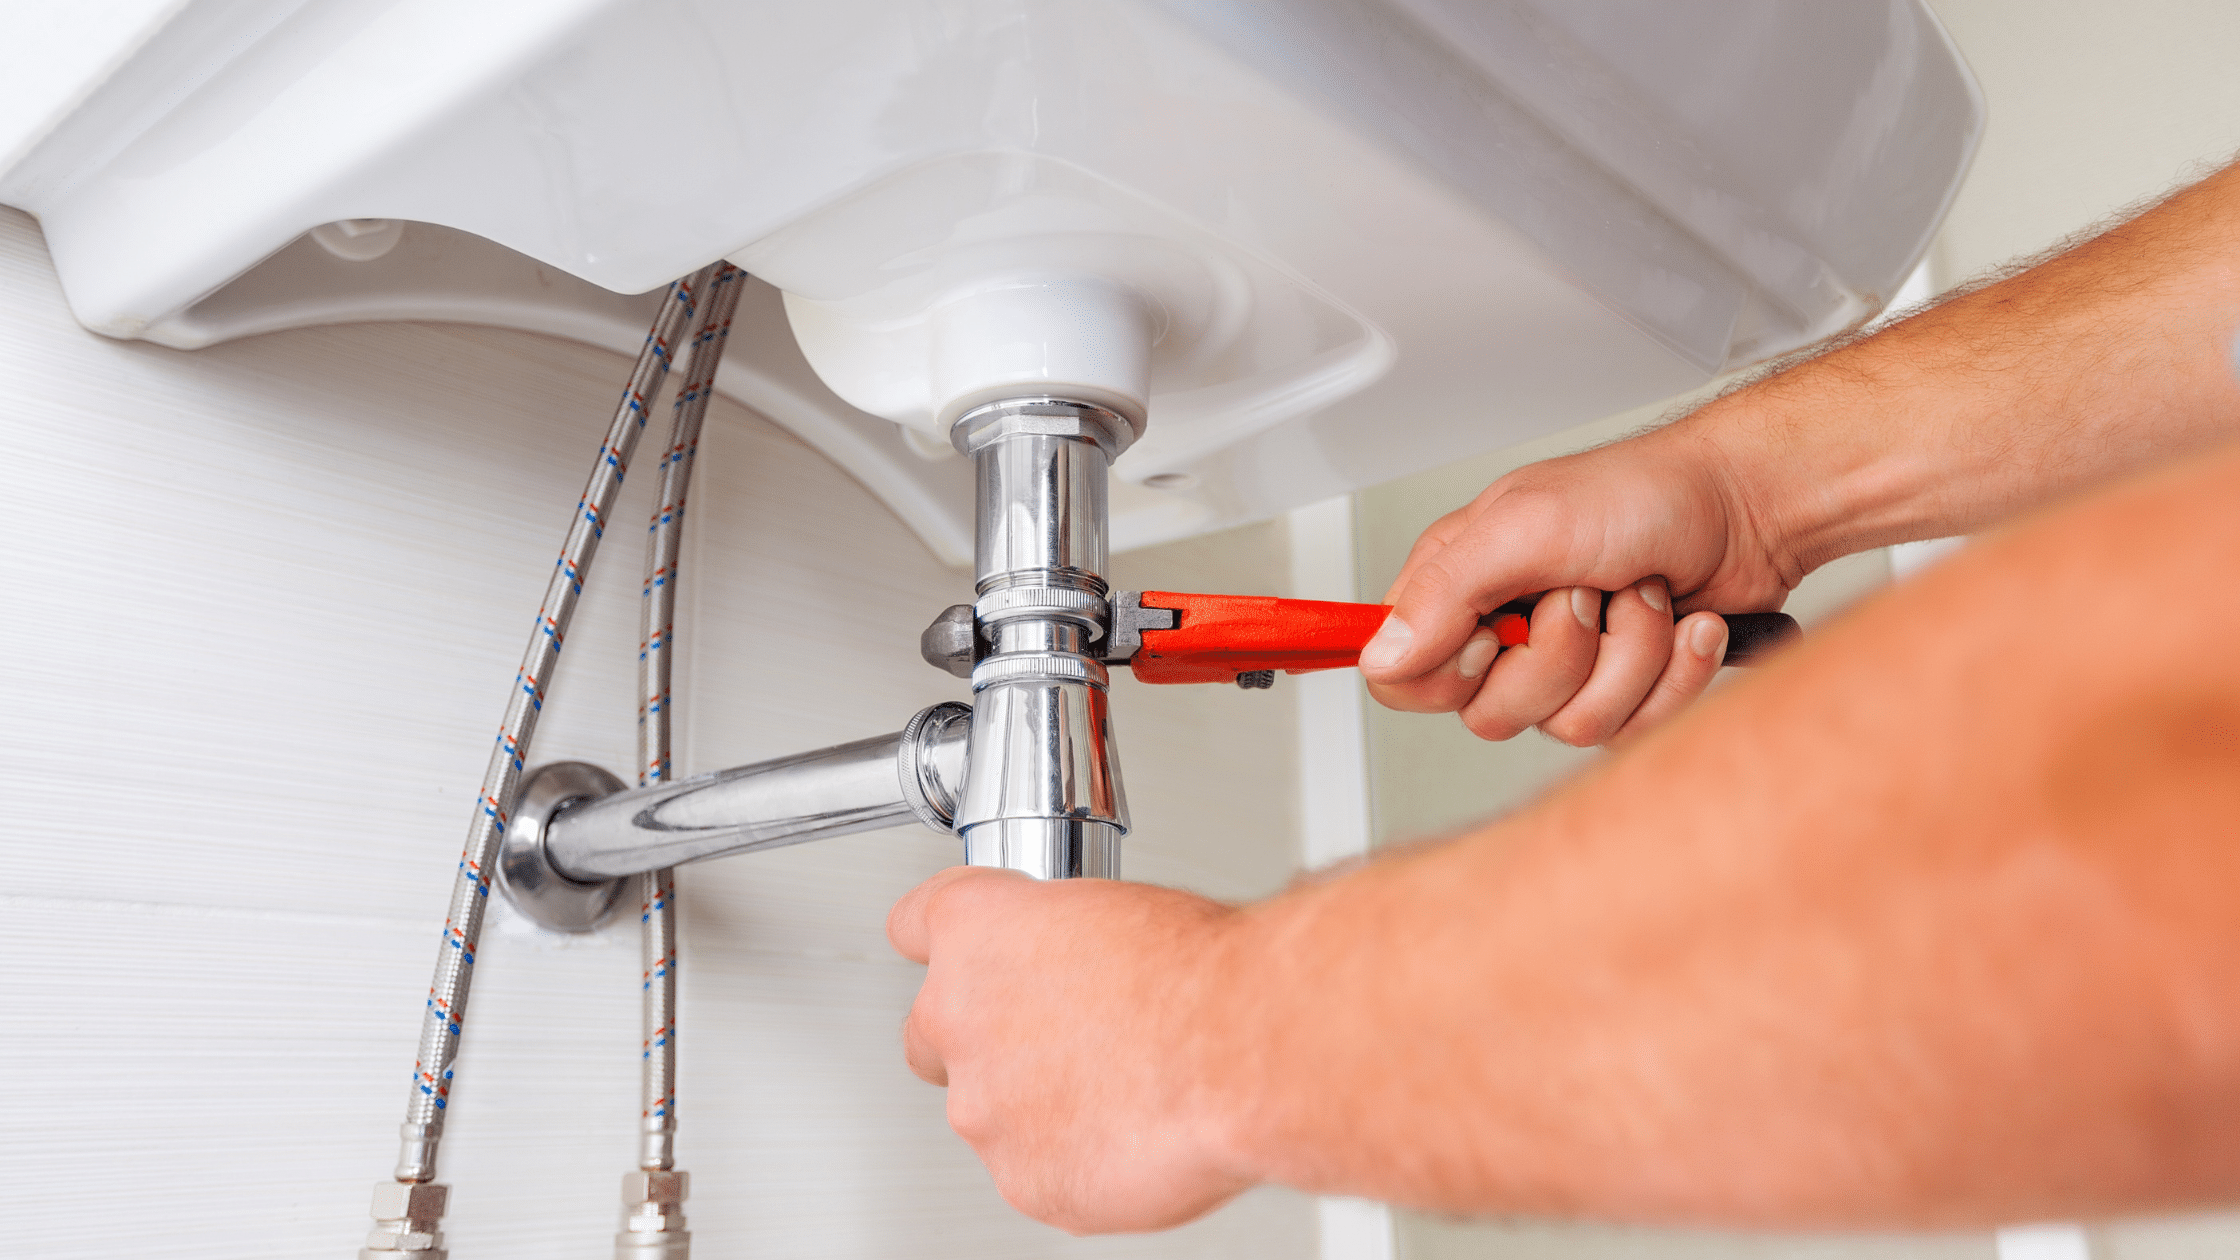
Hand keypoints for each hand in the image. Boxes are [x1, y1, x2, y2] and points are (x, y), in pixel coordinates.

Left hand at [887, 868, 1253, 1233]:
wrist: (1242, 1050)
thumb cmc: (1199, 971)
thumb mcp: (1121, 911)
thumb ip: (1066, 944)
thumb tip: (1078, 965)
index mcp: (975, 930)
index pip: (914, 925)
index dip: (952, 944)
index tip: (970, 954)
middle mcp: (957, 1017)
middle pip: (931, 1033)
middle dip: (980, 1039)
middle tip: (1056, 1037)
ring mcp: (984, 1108)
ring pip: (987, 1111)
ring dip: (1036, 1103)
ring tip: (1123, 1088)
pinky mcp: (1024, 1180)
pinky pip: (1036, 1171)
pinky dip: (1077, 1159)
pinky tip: (1134, 1132)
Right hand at [1360, 422, 1794, 744]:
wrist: (1750, 508)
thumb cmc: (1646, 494)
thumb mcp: (1528, 524)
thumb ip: (1445, 590)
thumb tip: (1384, 654)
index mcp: (1460, 583)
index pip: (1401, 677)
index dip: (1446, 676)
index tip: (1493, 636)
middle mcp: (1504, 628)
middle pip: (1491, 715)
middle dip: (1560, 659)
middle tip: (1586, 595)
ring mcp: (1565, 666)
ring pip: (1569, 727)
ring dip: (1629, 658)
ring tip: (1643, 597)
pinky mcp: (1623, 690)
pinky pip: (1632, 730)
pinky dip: (1673, 674)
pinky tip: (1683, 625)